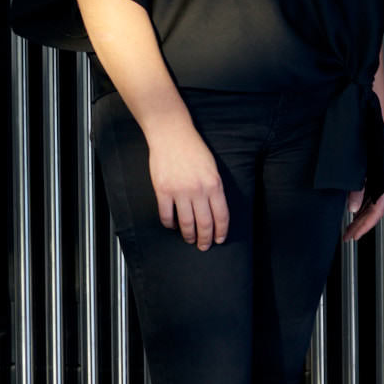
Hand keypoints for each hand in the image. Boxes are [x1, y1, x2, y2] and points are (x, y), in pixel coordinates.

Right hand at [145, 125, 229, 248]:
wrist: (173, 136)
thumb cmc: (195, 150)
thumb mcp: (213, 168)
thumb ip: (214, 188)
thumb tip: (214, 210)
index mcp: (215, 185)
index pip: (221, 215)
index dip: (221, 231)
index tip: (220, 240)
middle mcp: (198, 190)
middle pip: (204, 223)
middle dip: (205, 238)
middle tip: (204, 247)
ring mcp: (179, 191)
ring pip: (186, 222)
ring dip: (188, 235)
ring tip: (189, 240)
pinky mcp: (162, 190)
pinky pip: (166, 214)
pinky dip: (170, 224)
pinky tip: (172, 226)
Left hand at [343, 126, 383, 240]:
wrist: (370, 113)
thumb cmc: (368, 137)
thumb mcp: (358, 168)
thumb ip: (356, 189)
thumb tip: (352, 208)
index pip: (376, 212)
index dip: (364, 226)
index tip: (353, 236)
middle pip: (375, 210)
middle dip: (361, 224)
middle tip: (347, 236)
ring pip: (374, 203)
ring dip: (362, 215)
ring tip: (349, 226)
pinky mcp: (378, 171)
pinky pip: (372, 194)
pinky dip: (363, 204)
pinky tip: (354, 208)